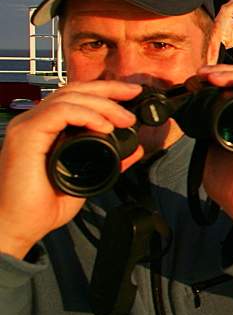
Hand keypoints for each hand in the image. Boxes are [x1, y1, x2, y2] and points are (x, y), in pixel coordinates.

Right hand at [0, 81, 143, 258]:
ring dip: (103, 104)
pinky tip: (105, 127)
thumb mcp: (86, 178)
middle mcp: (33, 123)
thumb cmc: (39, 207)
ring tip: (124, 119)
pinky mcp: (24, 136)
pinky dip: (86, 115)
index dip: (104, 92)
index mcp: (45, 130)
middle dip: (108, 88)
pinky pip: (59, 112)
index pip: (75, 98)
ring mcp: (26, 127)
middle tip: (134, 93)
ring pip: (68, 97)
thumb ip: (109, 162)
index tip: (131, 95)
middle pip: (73, 90)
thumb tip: (133, 150)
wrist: (16, 226)